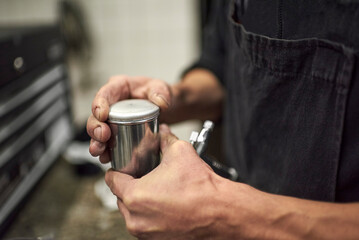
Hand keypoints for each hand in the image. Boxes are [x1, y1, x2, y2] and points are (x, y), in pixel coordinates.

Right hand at [86, 75, 171, 162]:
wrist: (167, 107)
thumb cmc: (159, 93)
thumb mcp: (161, 88)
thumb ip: (160, 92)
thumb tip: (161, 103)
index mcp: (119, 87)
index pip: (105, 94)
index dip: (99, 104)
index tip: (102, 115)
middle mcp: (111, 103)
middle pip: (96, 115)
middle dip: (95, 128)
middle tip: (102, 136)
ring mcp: (112, 119)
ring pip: (98, 131)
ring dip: (97, 143)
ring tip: (100, 151)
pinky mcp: (117, 132)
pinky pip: (107, 143)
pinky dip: (106, 151)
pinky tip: (106, 158)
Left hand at [105, 124, 220, 239]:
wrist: (220, 212)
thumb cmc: (201, 188)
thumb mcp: (180, 152)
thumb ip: (165, 140)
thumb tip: (162, 133)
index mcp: (135, 196)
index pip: (112, 180)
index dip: (117, 170)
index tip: (124, 167)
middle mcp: (136, 218)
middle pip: (121, 197)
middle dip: (130, 186)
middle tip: (143, 177)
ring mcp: (145, 233)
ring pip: (131, 212)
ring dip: (139, 201)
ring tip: (156, 190)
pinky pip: (144, 224)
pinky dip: (149, 214)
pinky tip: (163, 203)